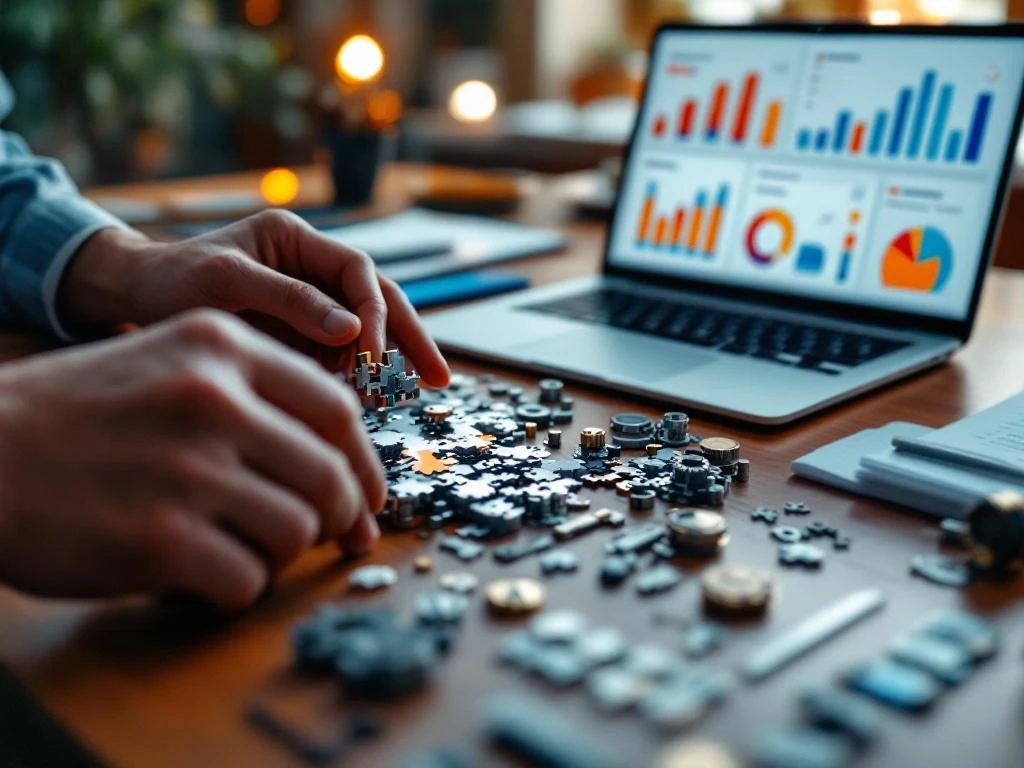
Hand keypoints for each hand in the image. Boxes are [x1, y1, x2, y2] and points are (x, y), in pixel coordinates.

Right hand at [0, 310, 386, 609]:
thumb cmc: (77, 416)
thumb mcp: (166, 361)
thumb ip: (253, 396)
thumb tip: (340, 459)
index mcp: (222, 348)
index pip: (338, 408)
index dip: (364, 460)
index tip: (367, 493)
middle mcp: (214, 401)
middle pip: (330, 474)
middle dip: (339, 514)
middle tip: (327, 533)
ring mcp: (188, 470)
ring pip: (298, 529)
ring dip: (282, 551)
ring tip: (243, 546)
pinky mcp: (161, 540)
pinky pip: (248, 580)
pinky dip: (236, 587)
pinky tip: (202, 574)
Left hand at [58, 209, 449, 384]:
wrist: (131, 295)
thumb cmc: (168, 280)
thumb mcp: (225, 284)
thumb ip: (289, 302)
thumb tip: (350, 331)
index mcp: (295, 240)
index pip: (357, 271)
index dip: (374, 312)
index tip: (374, 354)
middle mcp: (309, 266)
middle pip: (378, 299)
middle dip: (410, 339)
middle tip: (441, 379)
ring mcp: (306, 300)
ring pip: (363, 331)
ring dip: (383, 365)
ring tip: (396, 398)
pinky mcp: (297, 331)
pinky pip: (337, 355)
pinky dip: (351, 379)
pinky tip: (360, 402)